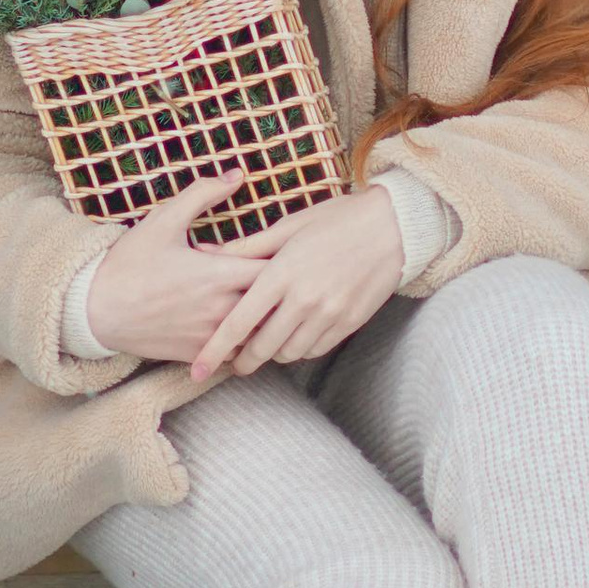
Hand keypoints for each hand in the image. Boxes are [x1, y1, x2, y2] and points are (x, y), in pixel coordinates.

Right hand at [82, 170, 263, 365]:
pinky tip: (236, 323)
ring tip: (263, 301)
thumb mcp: (164, 219)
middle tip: (280, 276)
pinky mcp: (199, 354)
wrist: (95, 309)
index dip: (283, 259)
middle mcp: (222, 308)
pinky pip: (237, 352)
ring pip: (259, 332)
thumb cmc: (130, 262)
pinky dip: (242, 338)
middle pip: (274, 303)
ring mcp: (211, 336)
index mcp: (220, 274)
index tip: (282, 251)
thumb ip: (203, 194)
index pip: (276, 269)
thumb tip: (237, 174)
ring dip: (263, 316)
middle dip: (278, 289)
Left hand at [185, 184, 404, 385]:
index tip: (196, 368)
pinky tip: (294, 334)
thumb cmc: (336, 219)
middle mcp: (305, 299)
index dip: (214, 350)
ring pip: (289, 353)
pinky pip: (315, 349)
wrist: (393, 226)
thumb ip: (247, 248)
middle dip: (242, 361)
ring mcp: (330, 314)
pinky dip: (299, 348)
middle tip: (230, 364)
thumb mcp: (288, 226)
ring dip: (272, 354)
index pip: (239, 322)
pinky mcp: (349, 323)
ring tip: (265, 343)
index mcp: (282, 273)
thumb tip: (206, 254)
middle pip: (262, 347)